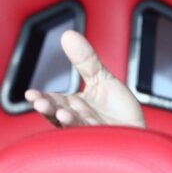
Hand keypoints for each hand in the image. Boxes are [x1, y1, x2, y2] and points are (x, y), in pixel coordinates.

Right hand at [24, 30, 145, 127]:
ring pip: (71, 124)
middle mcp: (78, 118)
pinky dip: (80, 126)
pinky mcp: (101, 137)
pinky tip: (73, 119)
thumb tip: (68, 35)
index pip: (54, 100)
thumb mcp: (102, 78)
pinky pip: (89, 132)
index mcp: (75, 105)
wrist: (138, 130)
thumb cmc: (120, 110)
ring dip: (62, 117)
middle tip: (39, 101)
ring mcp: (89, 130)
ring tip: (59, 111)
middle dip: (48, 107)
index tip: (31, 94)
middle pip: (58, 113)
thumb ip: (85, 59)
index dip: (42, 97)